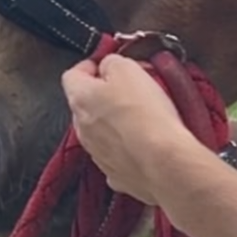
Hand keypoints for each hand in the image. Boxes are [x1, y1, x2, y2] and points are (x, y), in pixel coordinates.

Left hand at [61, 53, 194, 204]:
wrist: (164, 163)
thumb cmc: (145, 116)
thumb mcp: (128, 69)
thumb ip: (112, 63)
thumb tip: (109, 66)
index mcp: (81, 100)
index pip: (72, 75)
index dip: (90, 66)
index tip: (106, 64)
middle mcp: (82, 130)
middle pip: (87, 105)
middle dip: (106, 95)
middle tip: (131, 89)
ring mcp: (98, 155)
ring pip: (102, 131)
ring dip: (118, 123)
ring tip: (145, 117)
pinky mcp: (117, 174)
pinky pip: (119, 154)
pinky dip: (129, 147)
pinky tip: (148, 143)